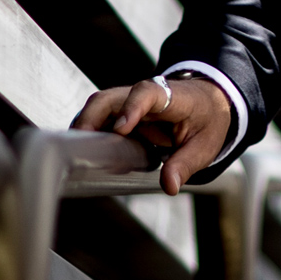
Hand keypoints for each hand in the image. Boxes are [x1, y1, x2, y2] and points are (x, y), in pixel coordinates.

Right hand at [70, 76, 231, 196]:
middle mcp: (146, 95)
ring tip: (72, 152)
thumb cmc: (207, 120)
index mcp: (172, 97)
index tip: (121, 129)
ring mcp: (131, 102)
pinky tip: (80, 152)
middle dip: (92, 117)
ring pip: (100, 105)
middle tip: (80, 145)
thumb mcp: (206, 145)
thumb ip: (185, 164)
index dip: (132, 107)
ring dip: (84, 125)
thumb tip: (169, 186)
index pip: (148, 93)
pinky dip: (88, 131)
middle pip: (111, 97)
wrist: (208, 101)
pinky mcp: (122, 113)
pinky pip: (100, 117)